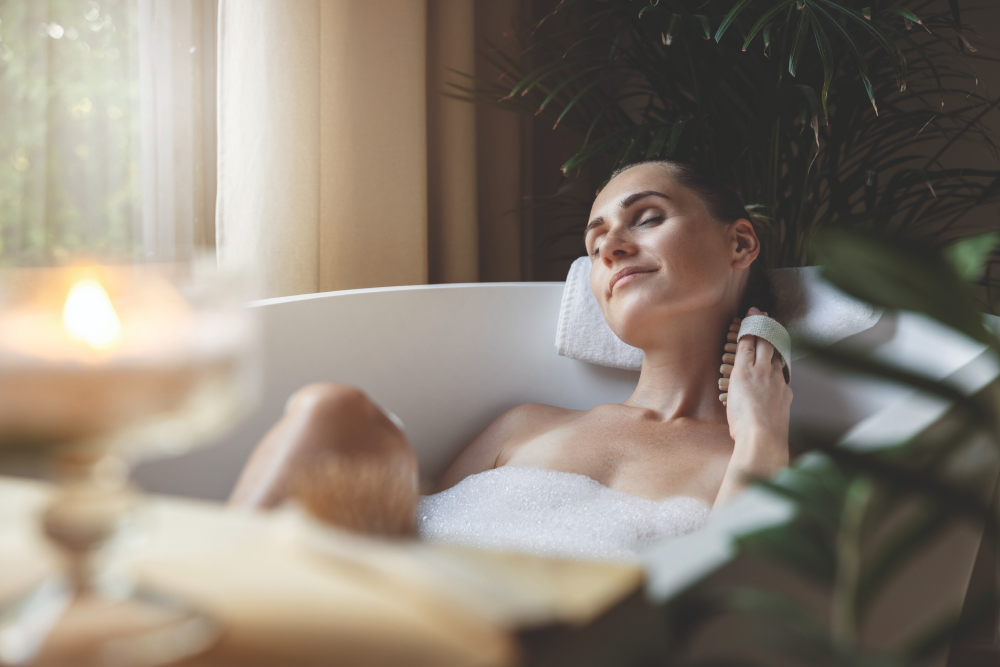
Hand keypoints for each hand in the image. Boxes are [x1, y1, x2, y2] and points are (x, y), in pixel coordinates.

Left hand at [714, 307, 792, 506]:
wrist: (764, 439)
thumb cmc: (766, 442)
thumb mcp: (773, 430)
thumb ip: (771, 423)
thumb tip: (772, 431)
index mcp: (784, 394)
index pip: (780, 369)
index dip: (777, 355)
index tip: (775, 349)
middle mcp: (777, 379)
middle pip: (776, 351)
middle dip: (772, 334)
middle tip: (769, 321)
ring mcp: (762, 373)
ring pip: (763, 343)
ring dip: (760, 326)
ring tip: (757, 313)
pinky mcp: (746, 371)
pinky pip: (747, 345)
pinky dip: (747, 331)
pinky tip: (745, 320)